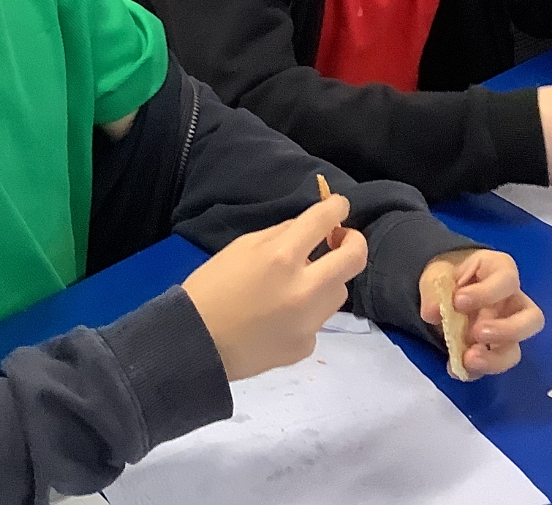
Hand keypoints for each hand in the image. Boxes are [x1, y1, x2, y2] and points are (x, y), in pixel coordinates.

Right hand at [182, 193, 366, 381]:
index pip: (323, 221)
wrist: (196, 344)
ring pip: (339, 291)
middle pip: (354, 258)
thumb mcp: (240, 248)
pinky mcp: (307, 346)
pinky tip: (281, 317)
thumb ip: (279, 234)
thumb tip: (307, 228)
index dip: (337, 207)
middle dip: (354, 241)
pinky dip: (307, 313)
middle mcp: (304, 288)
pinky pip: (318, 320)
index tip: (338, 206)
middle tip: (340, 240)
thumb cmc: (211, 288)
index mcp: (281, 257)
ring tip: (301, 283)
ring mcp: (309, 321)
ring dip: (327, 279)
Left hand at [420, 249, 543, 378]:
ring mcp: (508, 331)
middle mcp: (514, 303)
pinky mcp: (494, 352)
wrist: (442, 292)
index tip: (458, 301)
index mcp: (502, 272)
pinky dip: (474, 371)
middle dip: (507, 330)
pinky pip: (491, 366)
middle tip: (477, 333)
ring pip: (516, 350)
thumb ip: (434, 289)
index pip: (507, 280)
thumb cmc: (449, 276)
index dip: (486, 292)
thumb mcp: (438, 274)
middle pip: (532, 319)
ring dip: (494, 358)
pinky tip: (456, 368)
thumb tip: (432, 312)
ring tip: (468, 359)